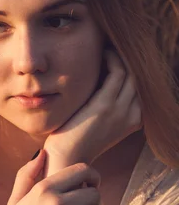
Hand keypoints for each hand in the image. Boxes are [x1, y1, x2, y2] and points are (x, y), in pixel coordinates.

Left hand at [44, 50, 141, 174]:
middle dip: (127, 59)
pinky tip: (100, 53)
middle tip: (111, 46)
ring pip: (130, 72)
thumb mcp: (98, 122)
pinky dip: (111, 58)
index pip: (139, 87)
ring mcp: (121, 110)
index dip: (130, 68)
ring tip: (105, 47)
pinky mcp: (106, 104)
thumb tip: (99, 83)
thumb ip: (105, 105)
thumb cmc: (75, 140)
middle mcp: (133, 115)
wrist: (66, 158)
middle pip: (138, 77)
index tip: (114, 57)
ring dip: (118, 55)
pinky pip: (117, 72)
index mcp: (133, 120)